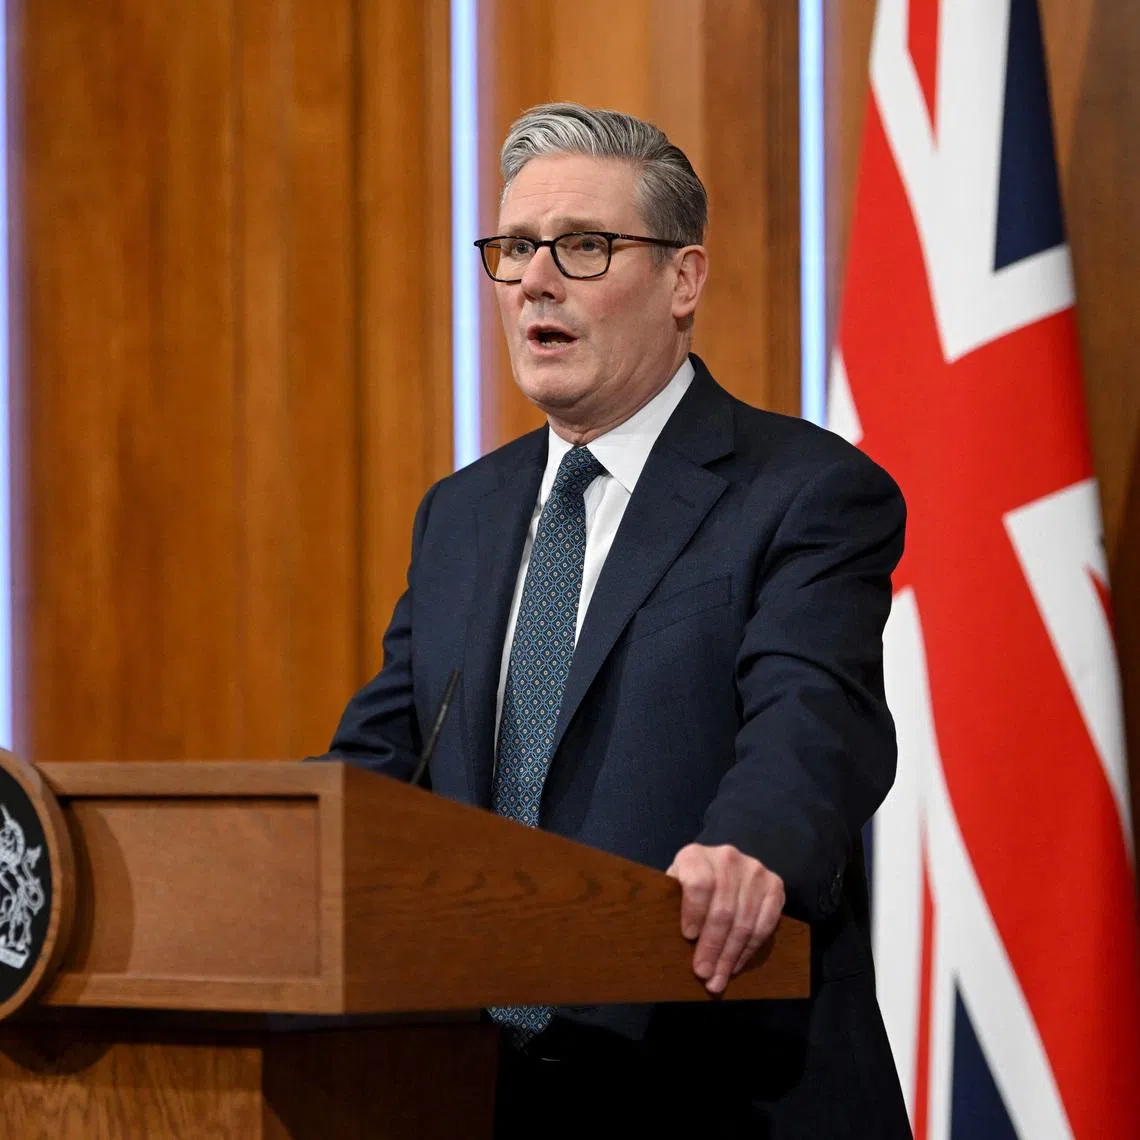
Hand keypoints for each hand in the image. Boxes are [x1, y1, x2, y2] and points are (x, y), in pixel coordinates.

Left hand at [665, 843, 785, 993]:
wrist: (720, 867)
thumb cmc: (689, 884)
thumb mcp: (674, 886)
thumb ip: (671, 904)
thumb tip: (665, 943)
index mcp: (696, 855)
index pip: (699, 883)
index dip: (694, 911)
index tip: (688, 937)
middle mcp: (727, 858)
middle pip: (723, 909)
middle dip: (712, 946)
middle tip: (703, 972)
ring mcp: (754, 871)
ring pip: (744, 921)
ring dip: (730, 956)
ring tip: (718, 979)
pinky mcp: (775, 885)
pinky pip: (764, 925)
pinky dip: (749, 950)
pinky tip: (736, 965)